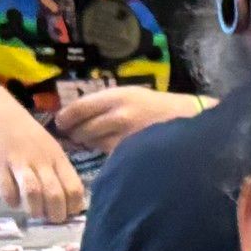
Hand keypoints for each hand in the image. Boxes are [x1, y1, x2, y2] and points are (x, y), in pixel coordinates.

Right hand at [0, 84, 87, 222]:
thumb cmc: (18, 128)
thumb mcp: (45, 143)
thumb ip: (54, 167)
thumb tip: (66, 197)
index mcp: (55, 155)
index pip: (74, 188)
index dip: (73, 206)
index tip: (66, 212)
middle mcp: (39, 159)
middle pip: (55, 195)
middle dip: (55, 214)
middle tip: (49, 218)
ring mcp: (16, 162)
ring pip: (33, 194)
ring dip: (34, 210)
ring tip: (32, 211)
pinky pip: (7, 191)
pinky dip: (11, 201)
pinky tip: (12, 199)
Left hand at [52, 86, 199, 153]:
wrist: (190, 123)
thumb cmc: (160, 108)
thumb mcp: (132, 95)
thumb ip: (106, 104)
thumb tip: (78, 115)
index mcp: (116, 97)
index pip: (79, 108)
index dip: (66, 117)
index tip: (60, 122)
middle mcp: (118, 116)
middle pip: (83, 128)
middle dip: (77, 133)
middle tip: (75, 135)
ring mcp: (126, 138)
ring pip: (95, 144)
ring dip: (91, 144)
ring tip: (95, 142)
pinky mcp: (133, 154)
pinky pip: (111, 156)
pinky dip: (107, 154)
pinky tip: (114, 151)